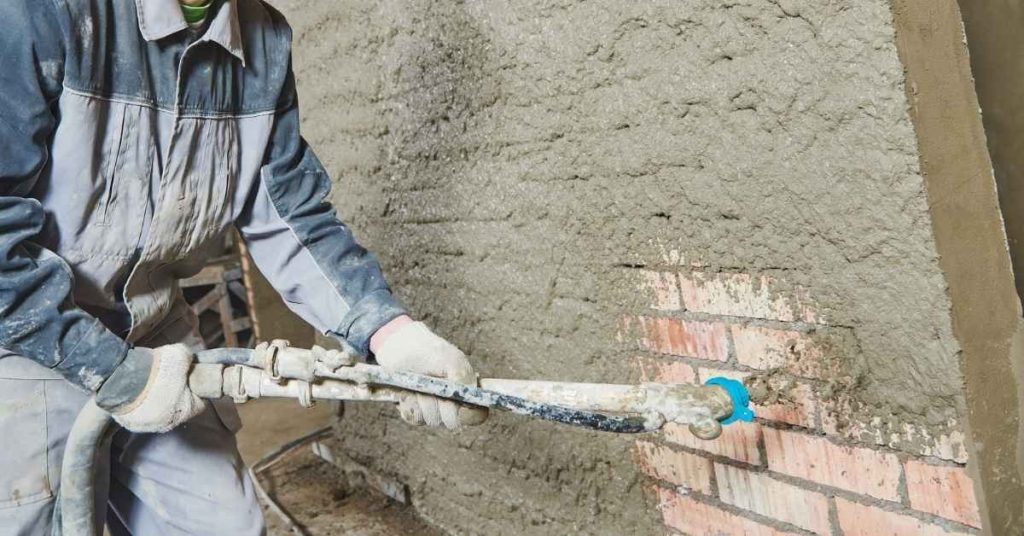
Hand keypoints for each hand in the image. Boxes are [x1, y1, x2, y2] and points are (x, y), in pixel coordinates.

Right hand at [96, 344, 203, 432]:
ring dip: (158, 403)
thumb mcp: (180, 355)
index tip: (189, 382)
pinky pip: (141, 416)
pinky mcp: (131, 425)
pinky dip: (141, 407)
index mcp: (186, 410)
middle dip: (176, 397)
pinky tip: (138, 394)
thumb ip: (189, 359)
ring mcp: (148, 426)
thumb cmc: (155, 370)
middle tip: (168, 381)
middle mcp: (168, 423)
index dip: (195, 390)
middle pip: (178, 410)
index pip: (199, 403)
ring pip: (159, 414)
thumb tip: (189, 359)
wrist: (121, 378)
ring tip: (150, 386)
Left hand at [372, 318, 488, 428]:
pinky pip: (414, 418)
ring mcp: (433, 409)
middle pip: (452, 421)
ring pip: (432, 419)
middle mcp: (452, 405)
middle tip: (433, 385)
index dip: (469, 414)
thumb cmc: (430, 351)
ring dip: (423, 400)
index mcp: (467, 392)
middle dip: (442, 404)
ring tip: (419, 383)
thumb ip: (464, 379)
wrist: (400, 347)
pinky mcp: (414, 411)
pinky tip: (407, 390)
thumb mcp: (452, 360)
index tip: (456, 401)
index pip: (478, 415)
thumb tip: (466, 404)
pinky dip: (410, 403)